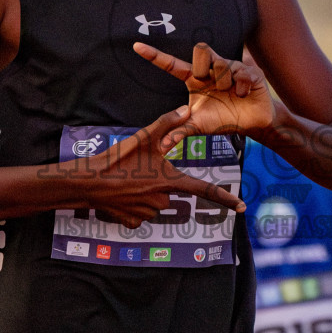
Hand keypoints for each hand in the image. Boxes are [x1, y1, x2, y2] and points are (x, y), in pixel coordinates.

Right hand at [75, 105, 245, 228]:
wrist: (88, 182)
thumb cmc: (117, 159)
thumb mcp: (143, 137)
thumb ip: (167, 123)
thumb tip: (187, 109)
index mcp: (170, 181)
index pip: (205, 190)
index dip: (226, 199)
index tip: (243, 207)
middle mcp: (162, 200)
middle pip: (169, 192)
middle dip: (158, 182)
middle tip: (138, 172)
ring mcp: (147, 213)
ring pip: (153, 203)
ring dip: (144, 193)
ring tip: (127, 181)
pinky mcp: (132, 222)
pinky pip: (138, 214)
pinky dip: (132, 205)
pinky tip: (120, 195)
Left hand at [133, 41, 277, 147]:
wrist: (251, 123)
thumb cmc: (221, 121)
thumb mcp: (199, 126)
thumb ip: (180, 131)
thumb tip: (162, 146)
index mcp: (194, 79)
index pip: (172, 64)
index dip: (154, 56)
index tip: (135, 47)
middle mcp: (209, 70)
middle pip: (201, 50)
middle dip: (205, 68)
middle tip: (215, 87)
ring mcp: (229, 67)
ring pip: (221, 63)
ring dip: (225, 84)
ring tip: (232, 94)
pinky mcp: (247, 70)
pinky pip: (240, 73)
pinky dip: (242, 88)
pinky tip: (243, 94)